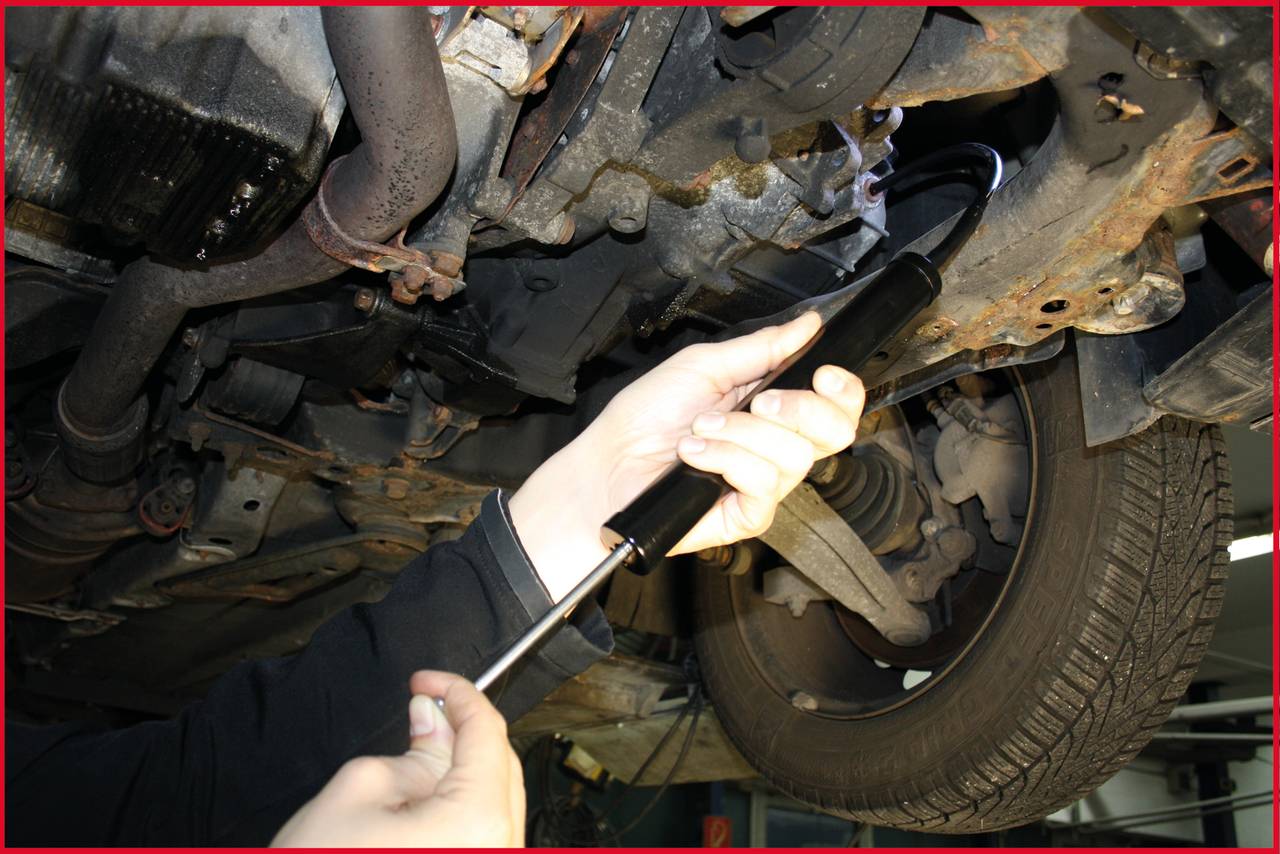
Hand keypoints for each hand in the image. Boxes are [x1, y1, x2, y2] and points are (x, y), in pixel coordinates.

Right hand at [272, 671, 523, 847]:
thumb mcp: (357, 792)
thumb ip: (410, 748)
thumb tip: (433, 719)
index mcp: (477, 823)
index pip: (486, 733)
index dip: (458, 693)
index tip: (428, 680)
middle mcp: (498, 851)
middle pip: (500, 767)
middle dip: (464, 730)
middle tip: (424, 707)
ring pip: (493, 802)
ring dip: (461, 769)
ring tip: (418, 750)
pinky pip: (480, 833)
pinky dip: (458, 805)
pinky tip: (422, 795)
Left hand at [510, 311, 864, 600]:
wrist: (606, 466)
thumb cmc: (643, 419)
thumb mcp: (702, 366)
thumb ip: (761, 347)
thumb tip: (808, 324)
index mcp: (771, 407)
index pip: (836, 404)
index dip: (844, 390)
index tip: (824, 373)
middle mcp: (775, 446)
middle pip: (834, 432)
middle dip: (801, 408)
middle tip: (758, 402)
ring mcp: (764, 483)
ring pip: (794, 456)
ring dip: (740, 434)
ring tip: (700, 430)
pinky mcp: (748, 515)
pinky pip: (764, 484)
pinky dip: (727, 461)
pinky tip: (696, 458)